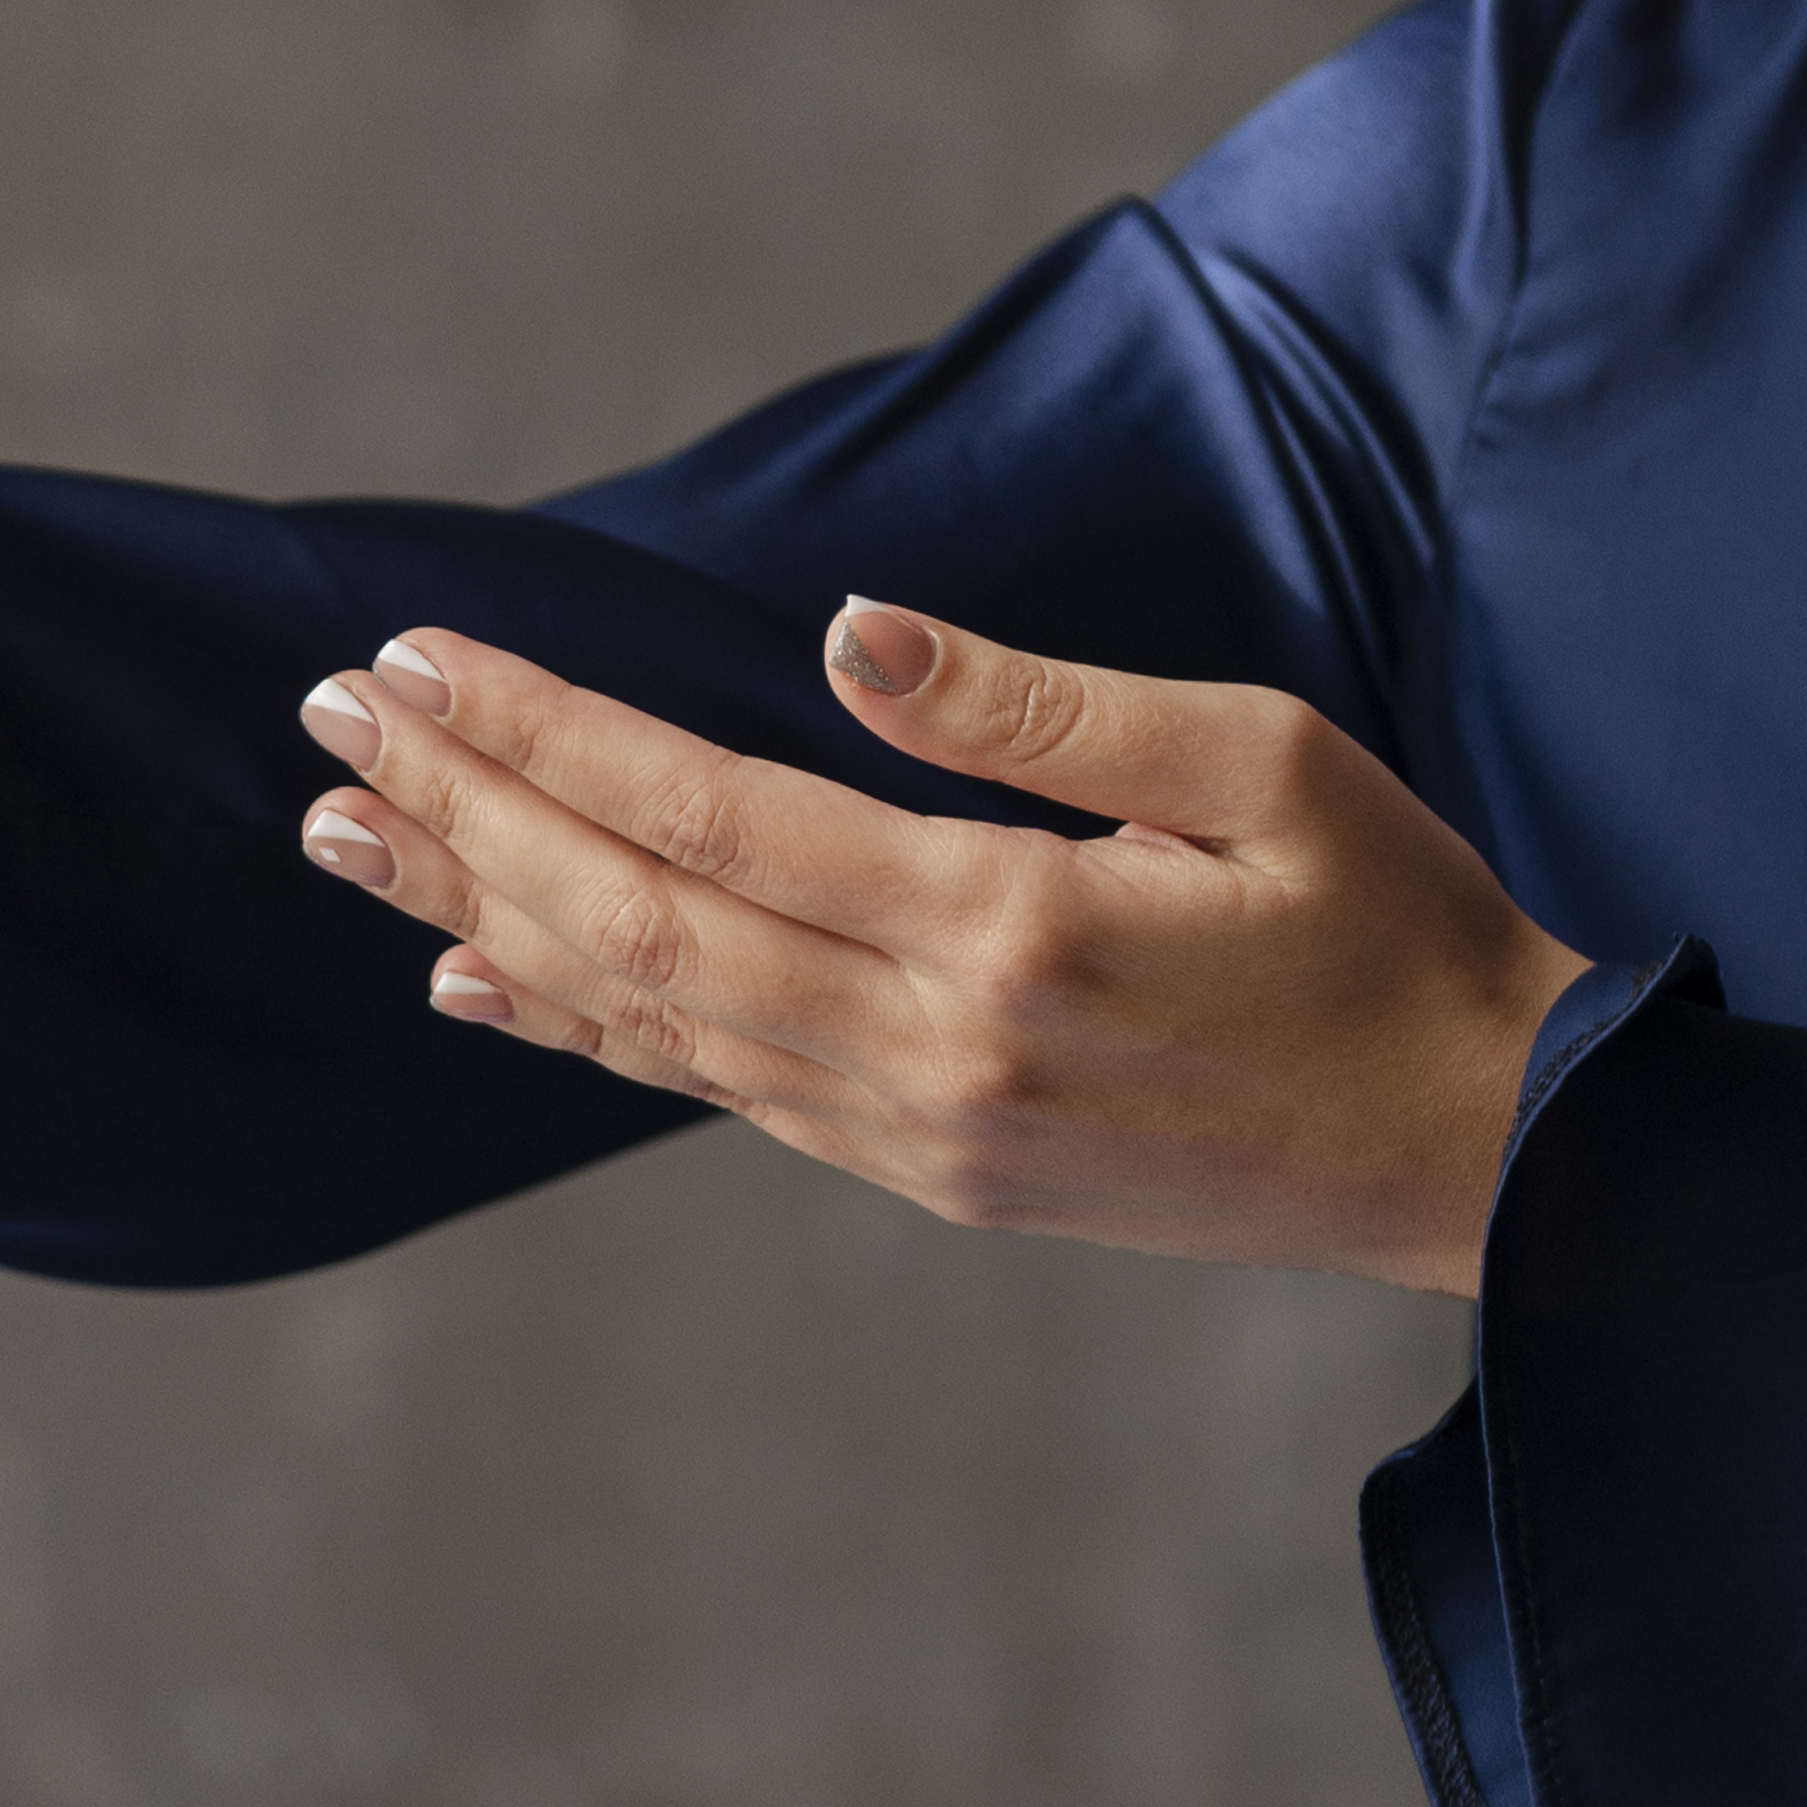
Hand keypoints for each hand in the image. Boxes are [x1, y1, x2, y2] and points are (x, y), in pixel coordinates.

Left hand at [288, 603, 1590, 1296]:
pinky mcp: (929, 1171)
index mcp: (1005, 929)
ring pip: (647, 1013)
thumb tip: (849, 634)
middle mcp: (928, 1048)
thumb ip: (1038, 707)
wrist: (1481, 1157)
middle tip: (325, 723)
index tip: (420, 662)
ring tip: (347, 833)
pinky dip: (584, 1025)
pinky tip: (485, 973)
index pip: (709, 815)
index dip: (546, 736)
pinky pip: (712, 1087)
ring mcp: (916, 1129)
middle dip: (465, 811)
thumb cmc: (1389, 929)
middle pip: (633, 918)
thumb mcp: (1257, 763)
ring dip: (486, 911)